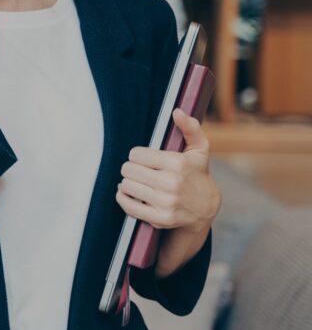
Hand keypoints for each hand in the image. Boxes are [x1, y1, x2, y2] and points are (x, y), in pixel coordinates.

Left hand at [116, 108, 220, 233]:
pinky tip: (130, 194)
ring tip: (138, 182)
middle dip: (131, 169)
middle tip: (139, 171)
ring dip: (128, 183)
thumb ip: (190, 128)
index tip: (145, 159)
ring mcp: (165, 202)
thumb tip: (176, 111)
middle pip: (128, 169)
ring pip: (126, 185)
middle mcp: (171, 183)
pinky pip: (127, 204)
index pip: (135, 154)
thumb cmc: (198, 174)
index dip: (137, 156)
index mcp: (177, 163)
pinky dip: (123, 197)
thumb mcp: (199, 149)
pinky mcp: (159, 218)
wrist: (206, 209)